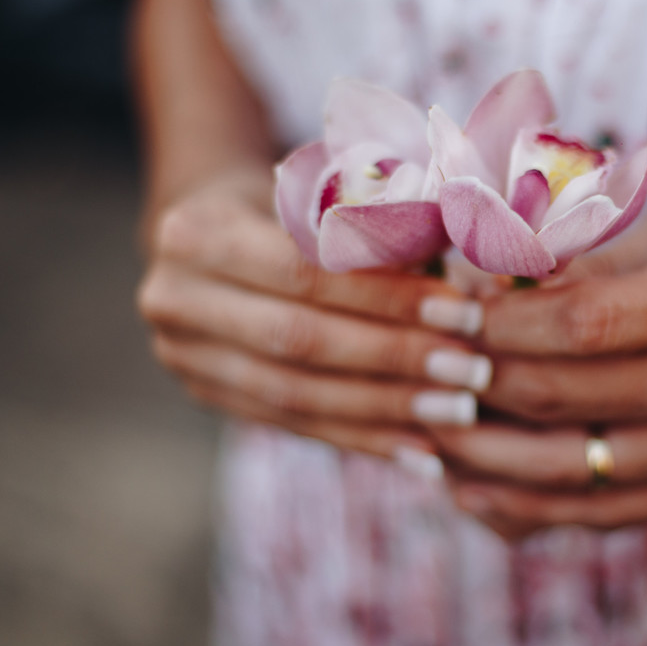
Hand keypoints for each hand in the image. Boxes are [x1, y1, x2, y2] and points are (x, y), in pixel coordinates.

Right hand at [137, 170, 489, 463]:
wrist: (202, 235)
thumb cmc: (279, 201)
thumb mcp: (316, 193)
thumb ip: (377, 225)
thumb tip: (470, 257)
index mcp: (196, 232)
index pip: (305, 274)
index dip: (386, 298)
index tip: (463, 312)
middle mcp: (175, 299)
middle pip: (298, 341)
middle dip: (395, 359)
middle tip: (471, 370)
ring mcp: (184, 357)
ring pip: (295, 396)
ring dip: (385, 409)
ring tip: (457, 413)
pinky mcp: (208, 396)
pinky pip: (294, 426)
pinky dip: (362, 438)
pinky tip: (421, 452)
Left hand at [427, 207, 646, 538]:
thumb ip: (587, 264)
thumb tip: (483, 282)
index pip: (579, 326)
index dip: (496, 321)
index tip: (443, 308)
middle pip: (563, 399)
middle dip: (474, 380)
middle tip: (418, 361)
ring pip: (571, 470)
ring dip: (482, 452)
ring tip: (423, 426)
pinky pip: (603, 511)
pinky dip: (527, 503)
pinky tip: (471, 484)